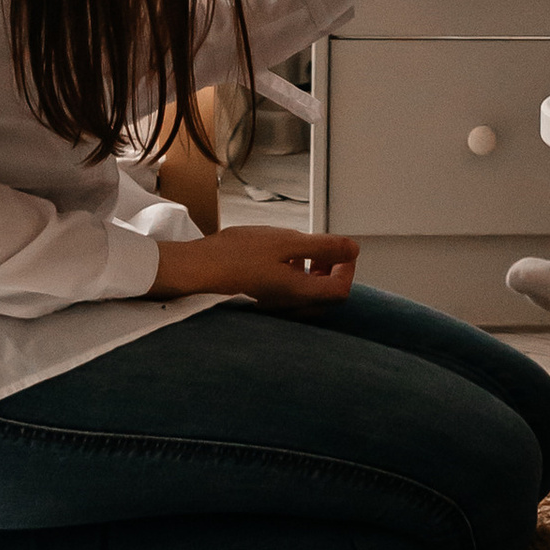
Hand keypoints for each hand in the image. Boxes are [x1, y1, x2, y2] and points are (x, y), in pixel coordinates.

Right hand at [152, 225, 360, 311]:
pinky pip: (289, 294)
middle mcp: (290, 307)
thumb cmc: (236, 255)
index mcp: (299, 293)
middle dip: (332, 270)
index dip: (348, 268)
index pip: (342, 290)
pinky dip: (294, 275)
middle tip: (324, 250)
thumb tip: (353, 250)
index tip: (342, 249)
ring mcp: (275, 307)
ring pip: (308, 294)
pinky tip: (278, 259)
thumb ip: (322, 247)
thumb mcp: (285, 243)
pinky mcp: (262, 302)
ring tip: (299, 252)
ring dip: (312, 271)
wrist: (196, 268)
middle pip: (327, 295)